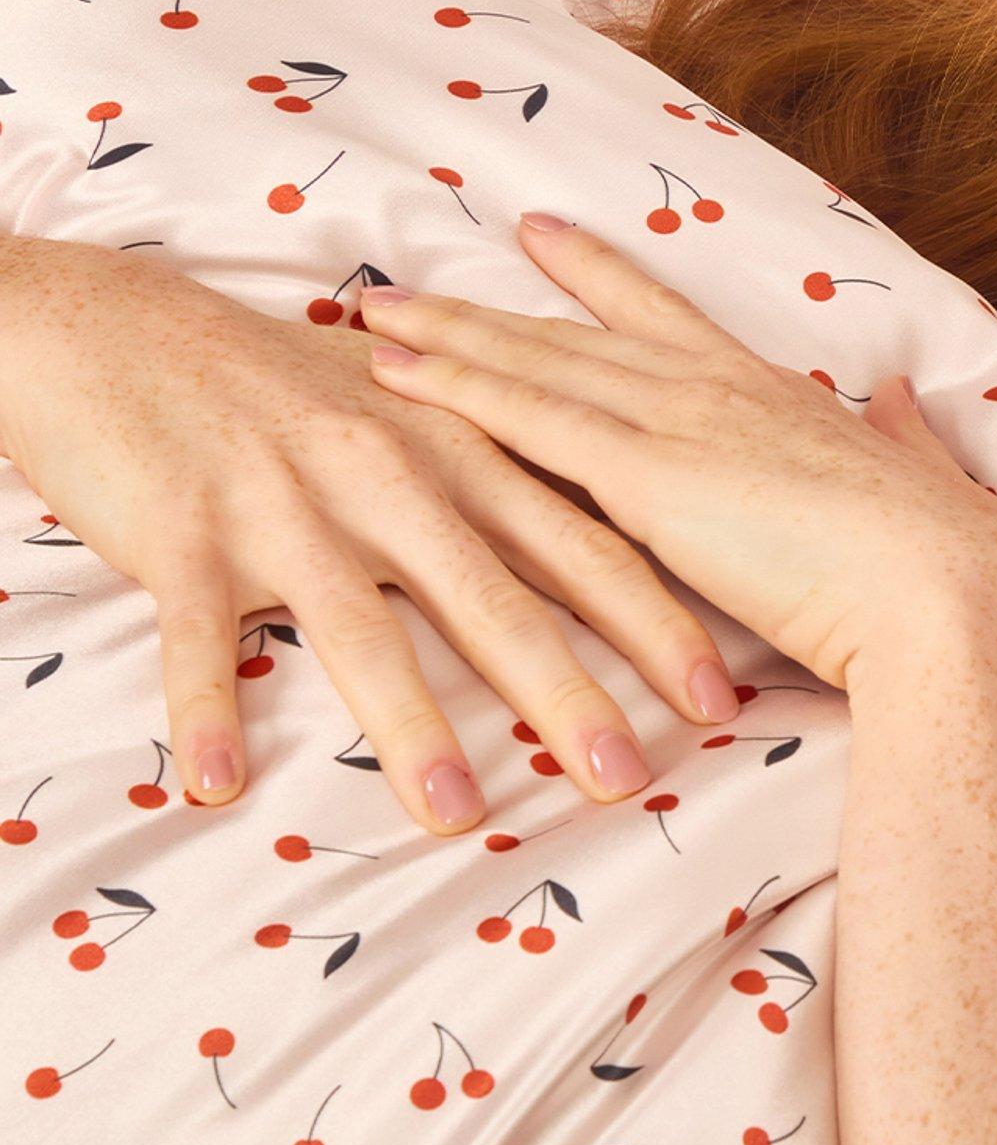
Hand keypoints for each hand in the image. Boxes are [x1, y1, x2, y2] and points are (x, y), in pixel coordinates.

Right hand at [0, 236, 750, 835]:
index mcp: (462, 454)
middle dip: (565, 690)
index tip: (718, 702)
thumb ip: (509, 490)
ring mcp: (286, 503)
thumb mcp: (422, 423)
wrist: (129, 335)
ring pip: (360, 625)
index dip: (654, 625)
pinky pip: (194, 631)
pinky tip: (218, 784)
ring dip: (410, 722)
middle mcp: (389, 476)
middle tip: (625, 776)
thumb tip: (616, 565)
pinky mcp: (182, 531)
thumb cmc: (296, 390)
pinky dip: (204, 705)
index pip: (581, 547)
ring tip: (457, 810)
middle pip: (493, 596)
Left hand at [357, 213, 996, 698]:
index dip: (594, 277)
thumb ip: (895, 435)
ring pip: (535, 362)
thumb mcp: (915, 476)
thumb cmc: (940, 554)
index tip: (541, 236)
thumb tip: (894, 399)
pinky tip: (395, 372)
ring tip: (369, 313)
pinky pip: (529, 419)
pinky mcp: (647, 478)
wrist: (945, 593)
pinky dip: (457, 388)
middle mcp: (710, 389)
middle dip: (485, 306)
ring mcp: (677, 422)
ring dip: (446, 337)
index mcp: (768, 393)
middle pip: (573, 333)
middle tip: (407, 280)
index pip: (661, 318)